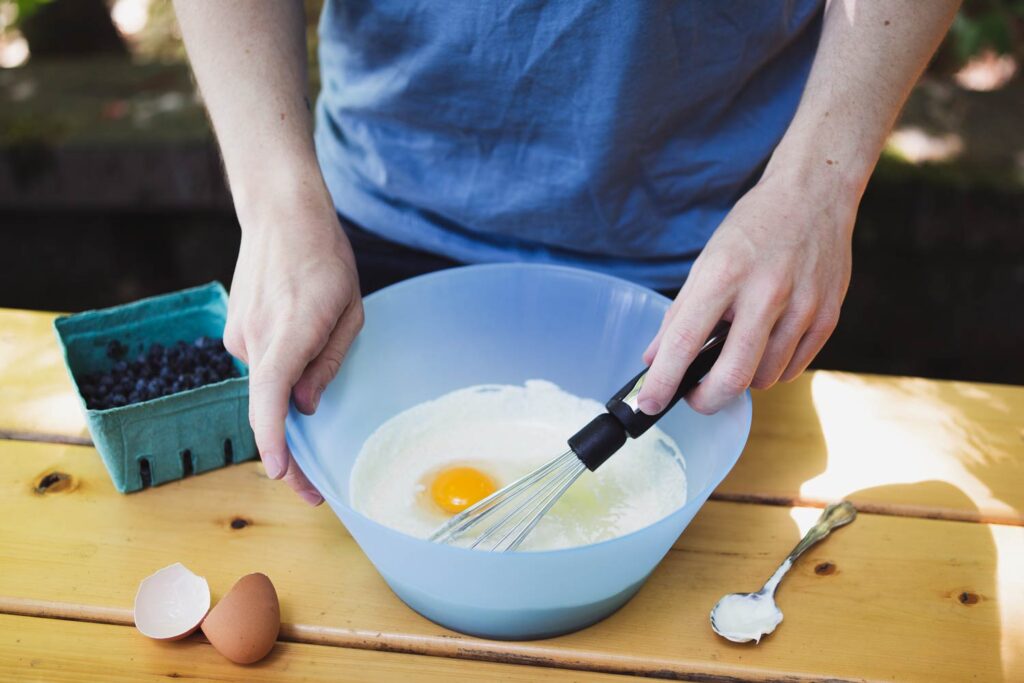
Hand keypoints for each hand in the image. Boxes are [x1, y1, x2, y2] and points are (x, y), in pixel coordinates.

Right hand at [224, 201, 362, 504]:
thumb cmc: (325, 259)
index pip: (270, 399)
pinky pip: (262, 365)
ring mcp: (239, 336)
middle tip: (311, 488)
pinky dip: (282, 368)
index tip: (281, 473)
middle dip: (288, 451)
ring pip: (268, 384)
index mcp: (289, 333)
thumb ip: (327, 363)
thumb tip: (304, 408)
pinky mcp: (234, 331)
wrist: (280, 213)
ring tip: (322, 347)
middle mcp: (255, 339)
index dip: (274, 441)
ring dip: (292, 391)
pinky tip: (301, 336)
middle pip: (269, 407)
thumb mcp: (349, 312)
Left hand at [637, 169, 854, 414]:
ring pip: (764, 379)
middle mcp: (766, 293)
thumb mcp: (707, 261)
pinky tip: (765, 344)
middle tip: (694, 396)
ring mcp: (802, 307)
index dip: (663, 381)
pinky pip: (792, 369)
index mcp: (725, 275)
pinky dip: (771, 368)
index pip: (686, 342)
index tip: (647, 403)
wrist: (814, 194)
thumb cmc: (753, 229)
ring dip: (742, 380)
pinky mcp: (828, 317)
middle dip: (706, 400)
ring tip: (735, 353)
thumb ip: (680, 313)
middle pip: (733, 377)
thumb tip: (655, 360)